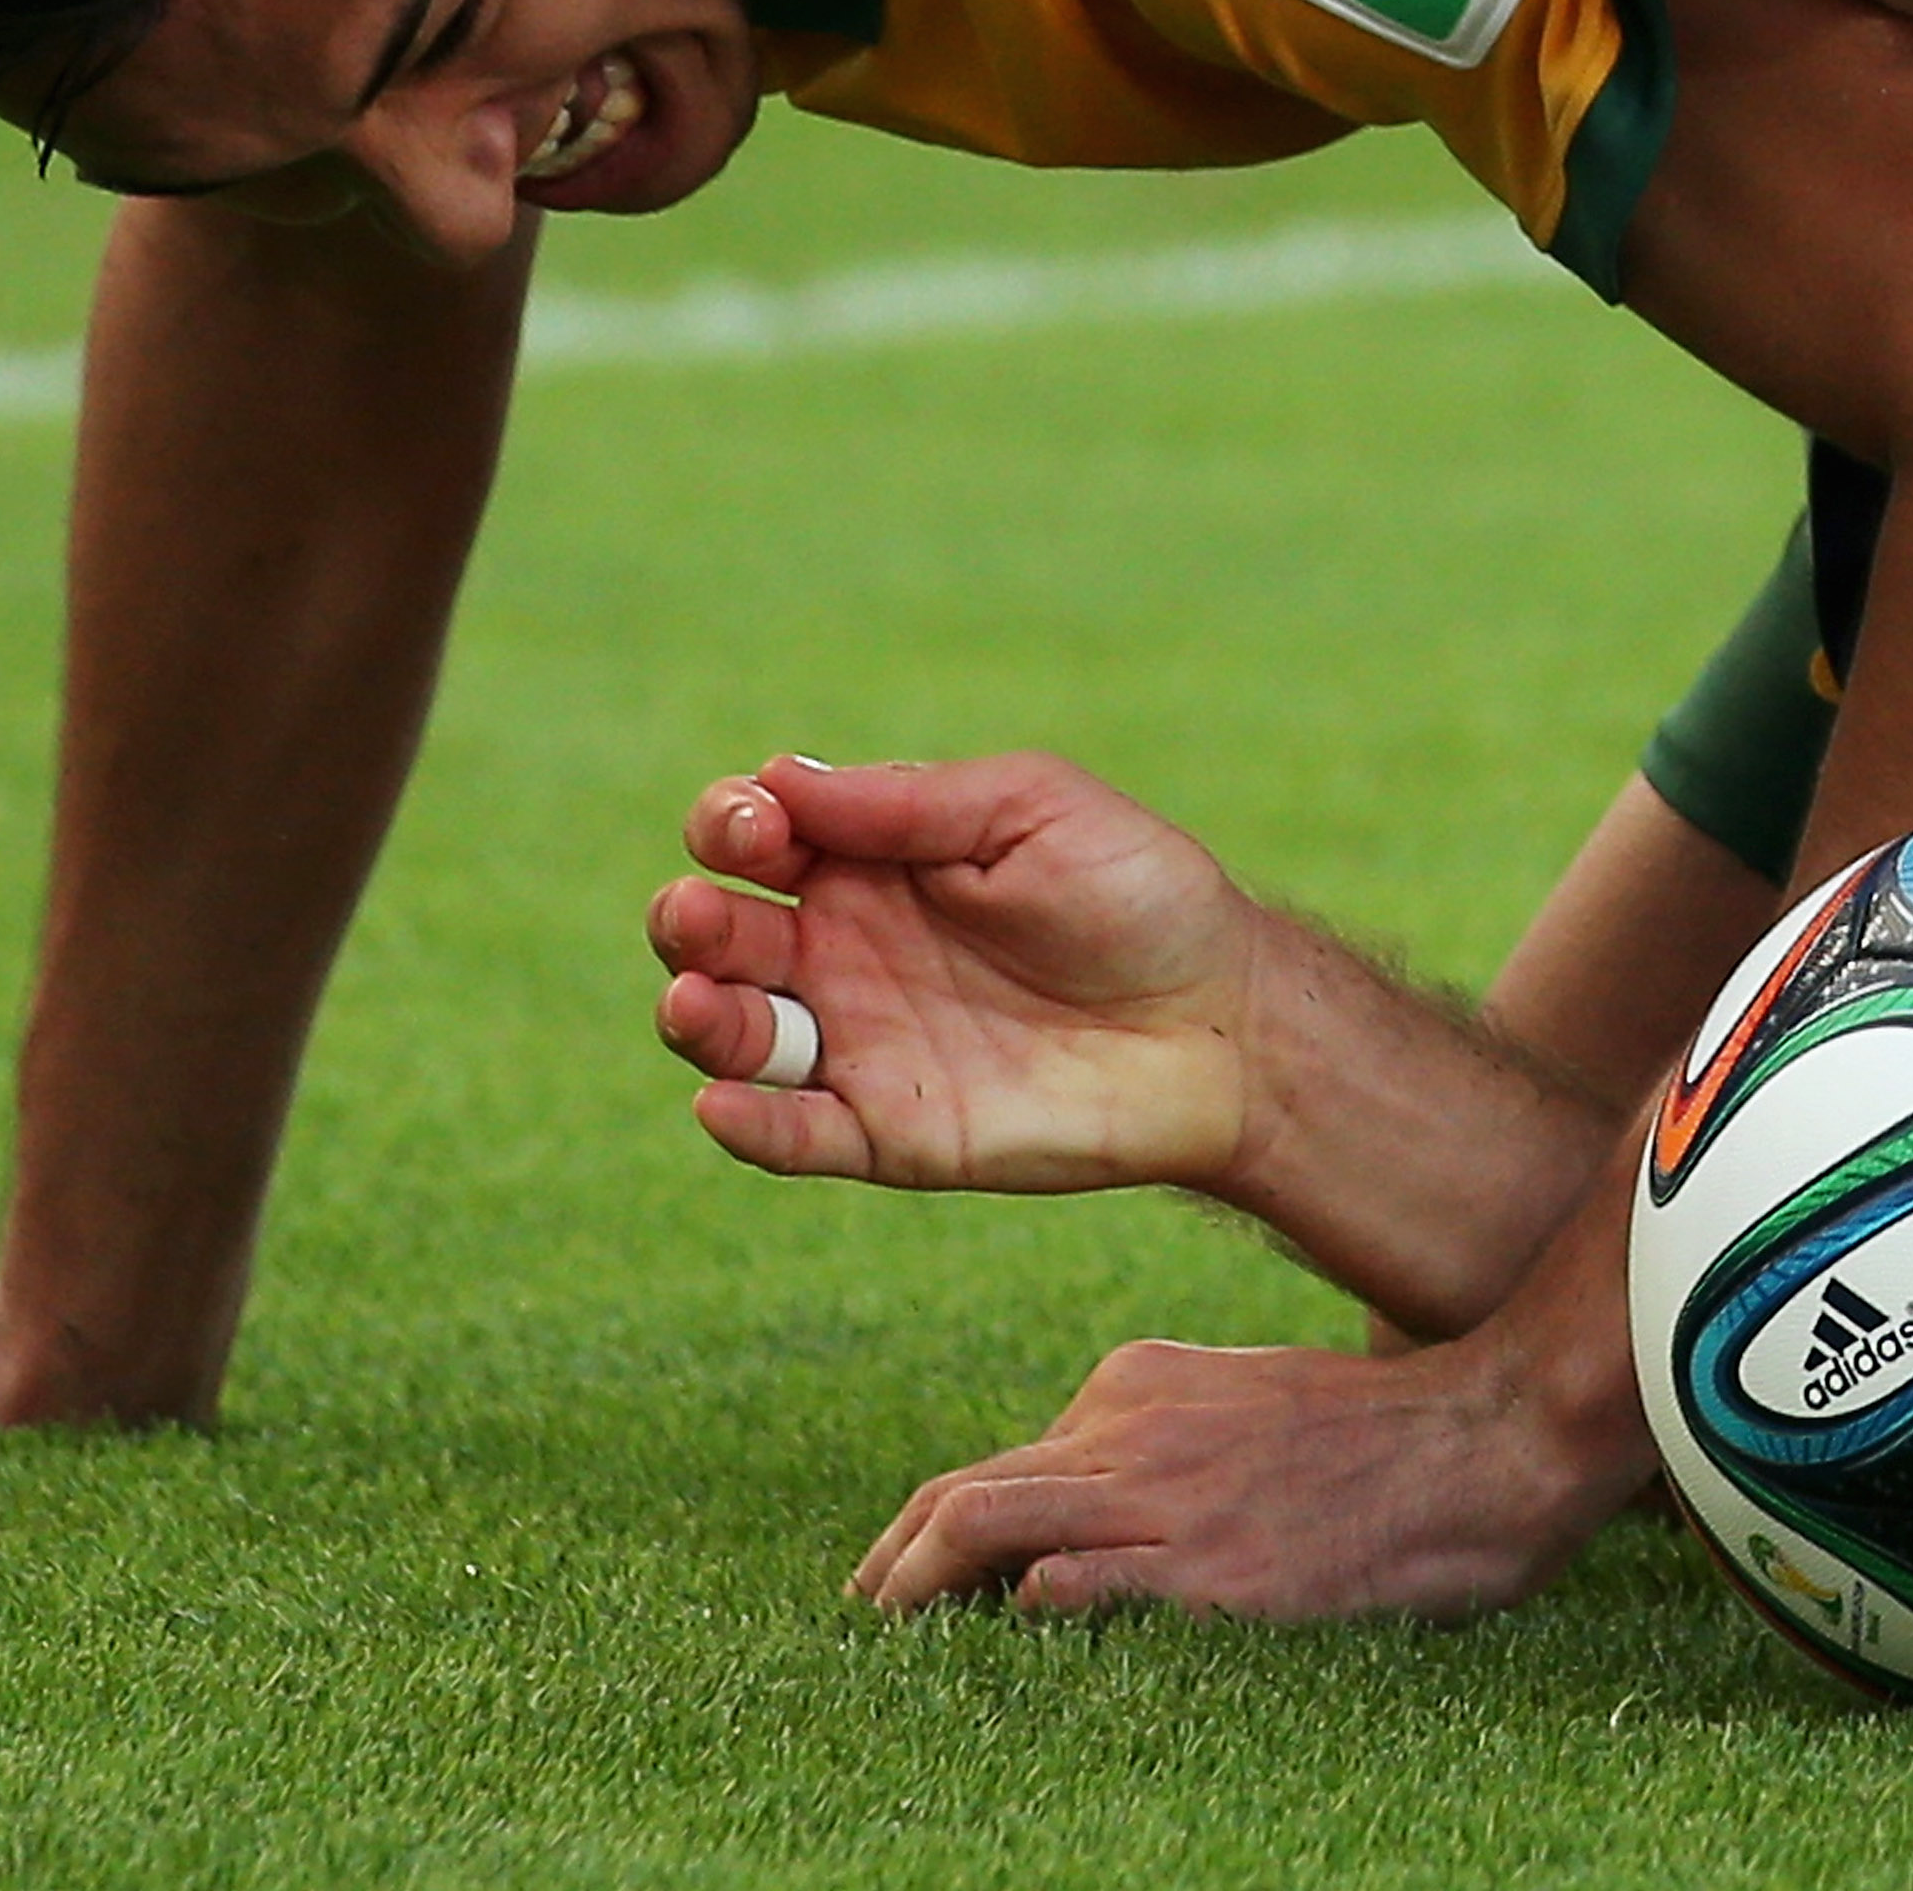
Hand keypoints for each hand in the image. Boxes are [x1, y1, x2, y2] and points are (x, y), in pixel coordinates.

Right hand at [648, 753, 1266, 1196]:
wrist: (1224, 1023)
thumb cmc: (1141, 896)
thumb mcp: (1034, 813)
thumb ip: (913, 804)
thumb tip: (781, 778)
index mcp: (876, 859)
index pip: (759, 835)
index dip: (733, 823)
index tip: (759, 827)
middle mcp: (848, 948)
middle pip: (721, 932)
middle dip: (688, 918)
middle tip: (701, 913)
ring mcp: (863, 1042)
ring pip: (734, 1033)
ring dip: (695, 1014)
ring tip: (697, 1000)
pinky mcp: (890, 1132)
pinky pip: (793, 1135)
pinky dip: (746, 1126)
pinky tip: (722, 1105)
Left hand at [852, 1331, 1647, 1621]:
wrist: (1486, 1436)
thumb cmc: (1383, 1433)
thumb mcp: (1249, 1399)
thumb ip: (1165, 1439)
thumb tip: (1094, 1525)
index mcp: (1136, 1383)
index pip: (1001, 1460)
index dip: (930, 1532)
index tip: (904, 1584)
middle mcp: (1130, 1426)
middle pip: (961, 1491)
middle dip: (889, 1566)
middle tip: (860, 1626)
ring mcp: (1164, 1496)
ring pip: (984, 1522)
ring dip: (911, 1591)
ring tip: (880, 1644)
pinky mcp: (1209, 1567)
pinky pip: (1075, 1584)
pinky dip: (1019, 1613)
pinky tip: (1003, 1640)